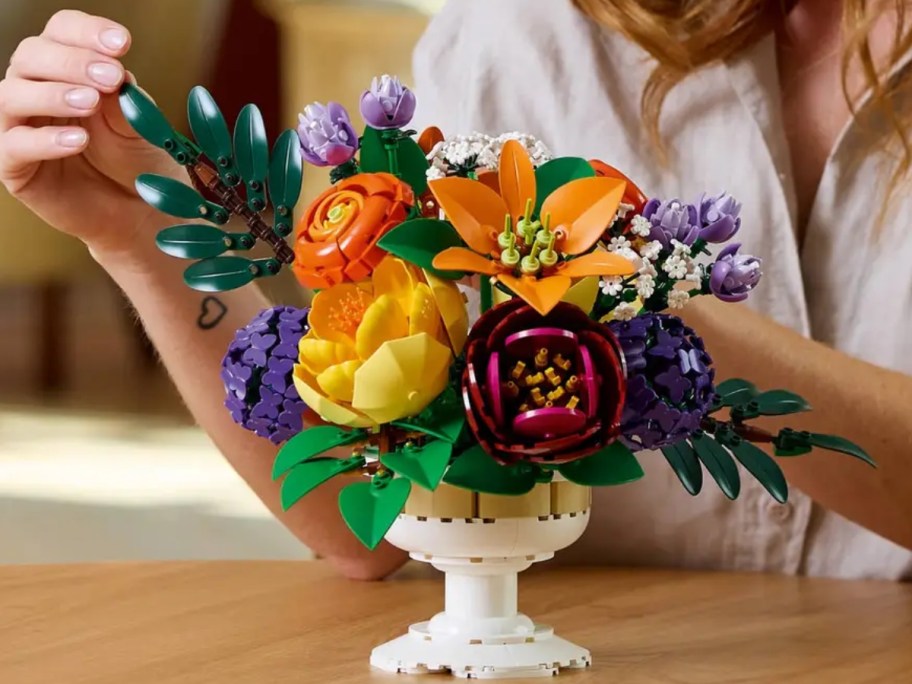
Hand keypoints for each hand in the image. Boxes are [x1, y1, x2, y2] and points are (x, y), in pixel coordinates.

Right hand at [0, 10, 180, 256]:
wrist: (143, 213)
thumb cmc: (140, 162)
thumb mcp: (139, 124)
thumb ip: (123, 98)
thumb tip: (114, 71)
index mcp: (68, 70)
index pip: (62, 32)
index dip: (86, 32)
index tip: (122, 43)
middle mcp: (36, 91)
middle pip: (31, 56)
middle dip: (72, 61)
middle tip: (111, 76)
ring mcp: (20, 127)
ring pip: (11, 96)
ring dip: (52, 94)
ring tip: (90, 102)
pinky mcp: (15, 167)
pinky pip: (12, 146)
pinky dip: (44, 140)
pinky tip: (78, 141)